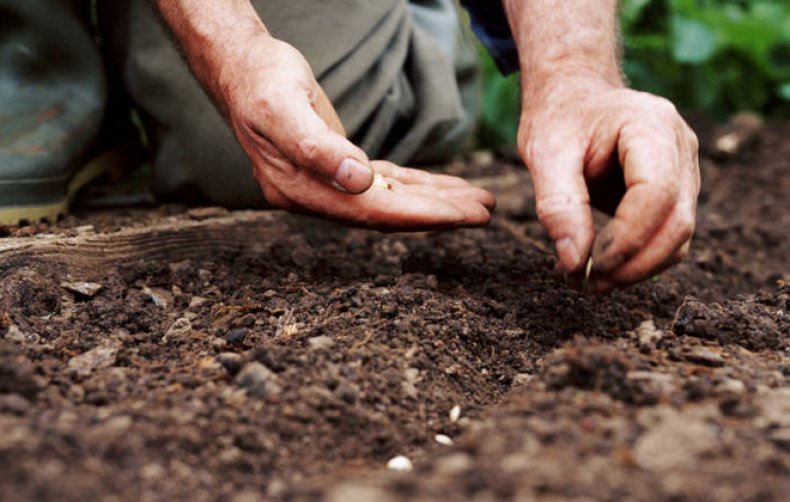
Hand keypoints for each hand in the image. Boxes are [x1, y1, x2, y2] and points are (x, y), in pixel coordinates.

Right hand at [218, 35, 494, 230]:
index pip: (372, 211)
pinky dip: (416, 186)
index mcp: (303, 191)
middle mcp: (317, 196)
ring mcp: (327, 185)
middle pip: (388, 213)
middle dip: (438, 213)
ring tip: (477, 202)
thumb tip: (360, 181)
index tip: (462, 216)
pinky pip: (385, 183)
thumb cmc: (261, 84)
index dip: (420, 215)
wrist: (242, 70)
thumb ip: (318, 148)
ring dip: (434, 201)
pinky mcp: (339, 168)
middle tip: (484, 213)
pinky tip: (443, 188)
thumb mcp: (284, 109)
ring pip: (391, 200)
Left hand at [518, 76, 699, 290]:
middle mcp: (681, 147)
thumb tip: (573, 263)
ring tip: (586, 280)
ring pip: (678, 237)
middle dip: (633, 264)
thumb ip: (558, 206)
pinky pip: (668, 237)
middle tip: (585, 285)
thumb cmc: (560, 118)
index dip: (626, 237)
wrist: (575, 98)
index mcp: (652, 125)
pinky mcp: (677, 193)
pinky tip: (598, 266)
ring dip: (636, 269)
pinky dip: (637, 260)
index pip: (656, 192)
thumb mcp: (544, 153)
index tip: (586, 265)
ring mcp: (686, 171)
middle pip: (678, 222)